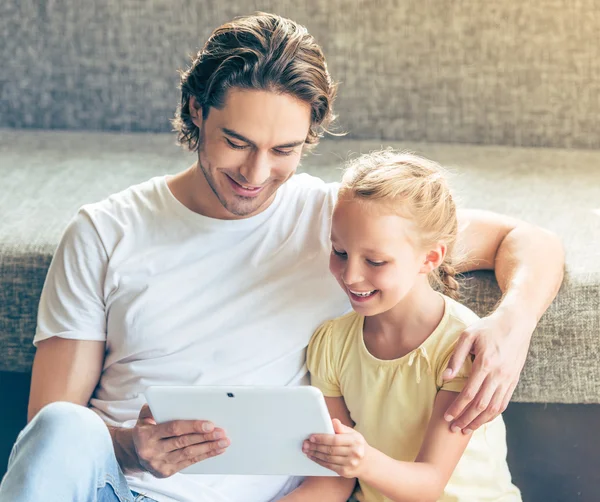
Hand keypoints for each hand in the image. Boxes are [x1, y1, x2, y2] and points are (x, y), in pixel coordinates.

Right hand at [131, 404, 229, 477]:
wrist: (135, 453)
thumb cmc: (146, 429)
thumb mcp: (144, 416)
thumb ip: (154, 407)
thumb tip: (170, 399)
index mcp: (146, 435)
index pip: (174, 429)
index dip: (193, 426)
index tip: (210, 424)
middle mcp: (151, 451)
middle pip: (184, 442)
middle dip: (205, 437)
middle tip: (222, 432)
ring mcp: (158, 463)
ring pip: (188, 454)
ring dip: (209, 448)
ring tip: (224, 441)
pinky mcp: (166, 472)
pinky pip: (189, 463)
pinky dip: (204, 456)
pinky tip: (216, 450)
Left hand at [303, 418, 369, 477]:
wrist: (367, 462)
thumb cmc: (356, 444)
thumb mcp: (353, 433)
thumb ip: (341, 428)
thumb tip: (333, 421)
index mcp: (355, 440)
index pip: (335, 439)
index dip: (322, 438)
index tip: (311, 437)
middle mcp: (354, 453)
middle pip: (330, 450)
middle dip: (315, 447)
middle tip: (305, 444)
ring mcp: (350, 464)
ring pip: (328, 459)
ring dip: (315, 454)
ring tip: (306, 450)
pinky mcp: (345, 472)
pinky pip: (329, 466)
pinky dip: (319, 461)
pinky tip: (313, 457)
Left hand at [442, 310, 533, 433]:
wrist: (516, 323)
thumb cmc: (488, 327)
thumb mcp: (467, 336)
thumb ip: (456, 358)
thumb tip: (445, 378)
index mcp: (485, 364)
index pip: (468, 394)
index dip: (456, 408)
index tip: (447, 417)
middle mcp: (498, 375)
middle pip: (480, 405)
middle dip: (466, 419)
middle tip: (454, 429)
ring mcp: (508, 379)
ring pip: (494, 408)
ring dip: (479, 421)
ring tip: (466, 428)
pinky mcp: (514, 380)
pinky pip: (504, 403)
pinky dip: (493, 414)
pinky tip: (483, 419)